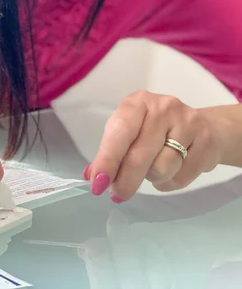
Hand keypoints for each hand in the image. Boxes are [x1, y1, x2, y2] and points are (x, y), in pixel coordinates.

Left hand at [84, 91, 223, 202]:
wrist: (204, 127)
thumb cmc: (154, 129)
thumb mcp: (128, 132)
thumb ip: (110, 152)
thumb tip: (91, 176)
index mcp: (137, 102)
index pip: (120, 132)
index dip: (108, 159)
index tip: (98, 182)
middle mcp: (163, 107)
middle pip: (139, 155)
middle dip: (125, 181)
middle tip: (117, 195)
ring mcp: (188, 123)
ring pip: (162, 169)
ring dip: (152, 178)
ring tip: (153, 169)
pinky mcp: (207, 142)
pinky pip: (181, 178)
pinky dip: (170, 183)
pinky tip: (171, 171)